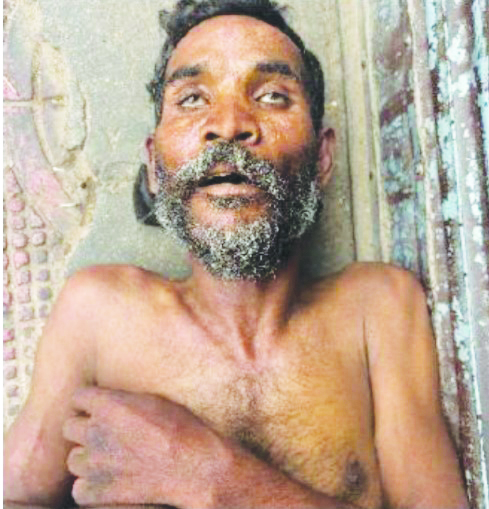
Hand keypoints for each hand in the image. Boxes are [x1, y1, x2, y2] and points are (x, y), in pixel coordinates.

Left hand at [62, 387, 227, 507]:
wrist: (196, 467)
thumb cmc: (182, 429)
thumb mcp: (155, 401)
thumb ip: (124, 401)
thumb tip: (112, 401)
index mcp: (109, 404)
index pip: (79, 397)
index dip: (90, 402)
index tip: (99, 408)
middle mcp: (96, 431)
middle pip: (69, 426)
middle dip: (84, 428)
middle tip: (104, 433)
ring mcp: (95, 463)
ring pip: (73, 458)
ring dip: (87, 457)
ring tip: (109, 458)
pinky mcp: (98, 491)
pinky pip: (79, 488)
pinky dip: (91, 486)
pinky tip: (110, 480)